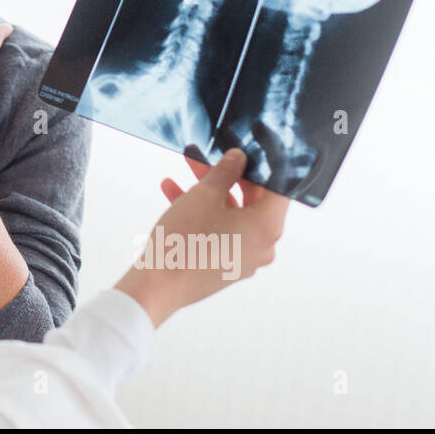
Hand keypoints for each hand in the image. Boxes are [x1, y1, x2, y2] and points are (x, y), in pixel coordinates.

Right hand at [114, 149, 288, 326]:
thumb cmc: (184, 242)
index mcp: (268, 227)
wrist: (157, 286)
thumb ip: (225, 171)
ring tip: (181, 172)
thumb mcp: (204, 195)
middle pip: (251, 200)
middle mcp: (263, 245)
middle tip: (205, 156)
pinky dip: (202, 213)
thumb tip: (238, 158)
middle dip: (225, 175)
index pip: (277, 186)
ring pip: (230, 214)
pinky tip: (173, 193)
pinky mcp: (224, 265)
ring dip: (207, 191)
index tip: (248, 147)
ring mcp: (244, 258)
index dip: (262, 163)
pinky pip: (220, 231)